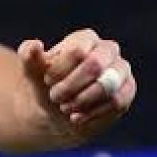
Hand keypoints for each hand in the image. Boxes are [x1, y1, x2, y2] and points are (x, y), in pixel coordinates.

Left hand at [18, 28, 134, 143]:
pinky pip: (117, 102)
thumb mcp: (32, 71)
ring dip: (82, 101)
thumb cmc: (47, 85)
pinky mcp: (127, 91)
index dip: (59, 71)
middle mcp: (108, 49)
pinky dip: (94, 113)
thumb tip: (35, 45)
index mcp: (85, 38)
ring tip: (65, 108)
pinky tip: (77, 118)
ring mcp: (121, 70)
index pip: (77, 51)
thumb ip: (29, 56)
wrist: (60, 110)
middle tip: (56, 97)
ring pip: (107, 86)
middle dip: (71, 86)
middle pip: (95, 65)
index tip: (47, 81)